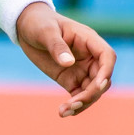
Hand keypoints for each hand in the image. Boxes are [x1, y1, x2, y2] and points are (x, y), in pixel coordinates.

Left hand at [13, 3, 115, 117]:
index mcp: (88, 40)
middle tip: (74, 103)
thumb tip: (69, 62)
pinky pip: (79, 96)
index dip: (106, 71)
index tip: (97, 85)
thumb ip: (57, 46)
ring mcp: (82, 70)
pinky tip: (63, 112)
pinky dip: (74, 106)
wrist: (26, 28)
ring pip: (92, 91)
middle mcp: (89, 57)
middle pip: (102, 79)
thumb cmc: (39, 23)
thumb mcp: (45, 31)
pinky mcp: (71, 80)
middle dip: (92, 93)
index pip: (107, 56)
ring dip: (83, 103)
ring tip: (64, 111)